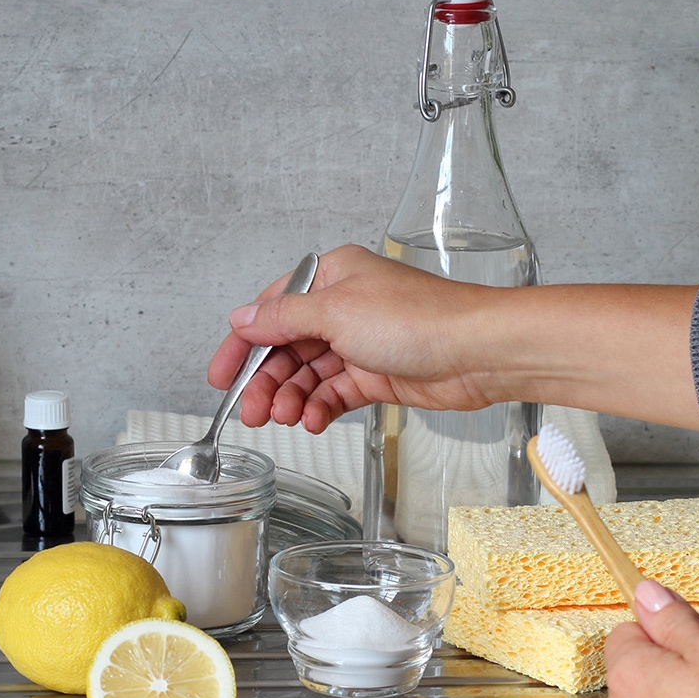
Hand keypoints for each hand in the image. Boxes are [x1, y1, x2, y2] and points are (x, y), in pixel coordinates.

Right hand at [208, 245, 506, 431]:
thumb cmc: (418, 319)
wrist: (476, 352)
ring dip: (292, 398)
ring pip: (309, 374)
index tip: (221, 376)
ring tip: (285, 419)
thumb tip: (242, 318)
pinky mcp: (378, 374)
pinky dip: (320, 408)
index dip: (243, 345)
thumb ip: (283, 318)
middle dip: (266, 380)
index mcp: (331, 277)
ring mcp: (361, 342)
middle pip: (287, 347)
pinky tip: (313, 420)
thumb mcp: (335, 312)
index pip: (271, 309)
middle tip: (251, 411)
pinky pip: (335, 393)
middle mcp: (344, 307)